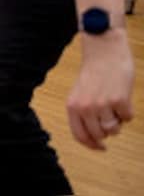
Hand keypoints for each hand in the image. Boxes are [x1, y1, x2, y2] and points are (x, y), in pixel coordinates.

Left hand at [67, 29, 134, 149]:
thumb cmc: (93, 74)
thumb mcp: (79, 94)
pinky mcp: (120, 100)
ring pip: (114, 129)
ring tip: (114, 104)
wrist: (104, 51)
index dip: (91, 145)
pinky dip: (128, 111)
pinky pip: (128, 118)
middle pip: (99, 135)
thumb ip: (83, 115)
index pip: (80, 135)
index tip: (101, 147)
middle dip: (107, 130)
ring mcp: (103, 105)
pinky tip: (123, 96)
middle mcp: (86, 108)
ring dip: (118, 121)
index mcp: (72, 106)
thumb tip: (97, 139)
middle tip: (110, 115)